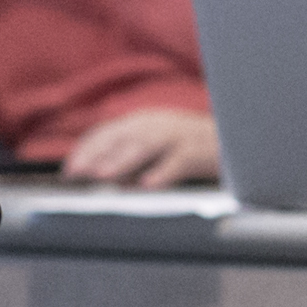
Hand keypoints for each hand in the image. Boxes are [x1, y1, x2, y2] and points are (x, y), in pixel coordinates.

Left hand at [61, 107, 220, 186]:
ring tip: (102, 176)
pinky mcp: (198, 152)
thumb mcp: (157, 145)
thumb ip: (130, 158)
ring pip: (145, 146)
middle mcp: (158, 124)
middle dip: (96, 155)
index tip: (69, 169)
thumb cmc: (192, 147)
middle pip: (121, 137)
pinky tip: (147, 186)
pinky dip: (161, 173)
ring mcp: (178, 136)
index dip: (86, 150)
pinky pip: (177, 162)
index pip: (107, 132)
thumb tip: (102, 176)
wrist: (238, 139)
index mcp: (144, 121)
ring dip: (122, 161)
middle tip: (76, 173)